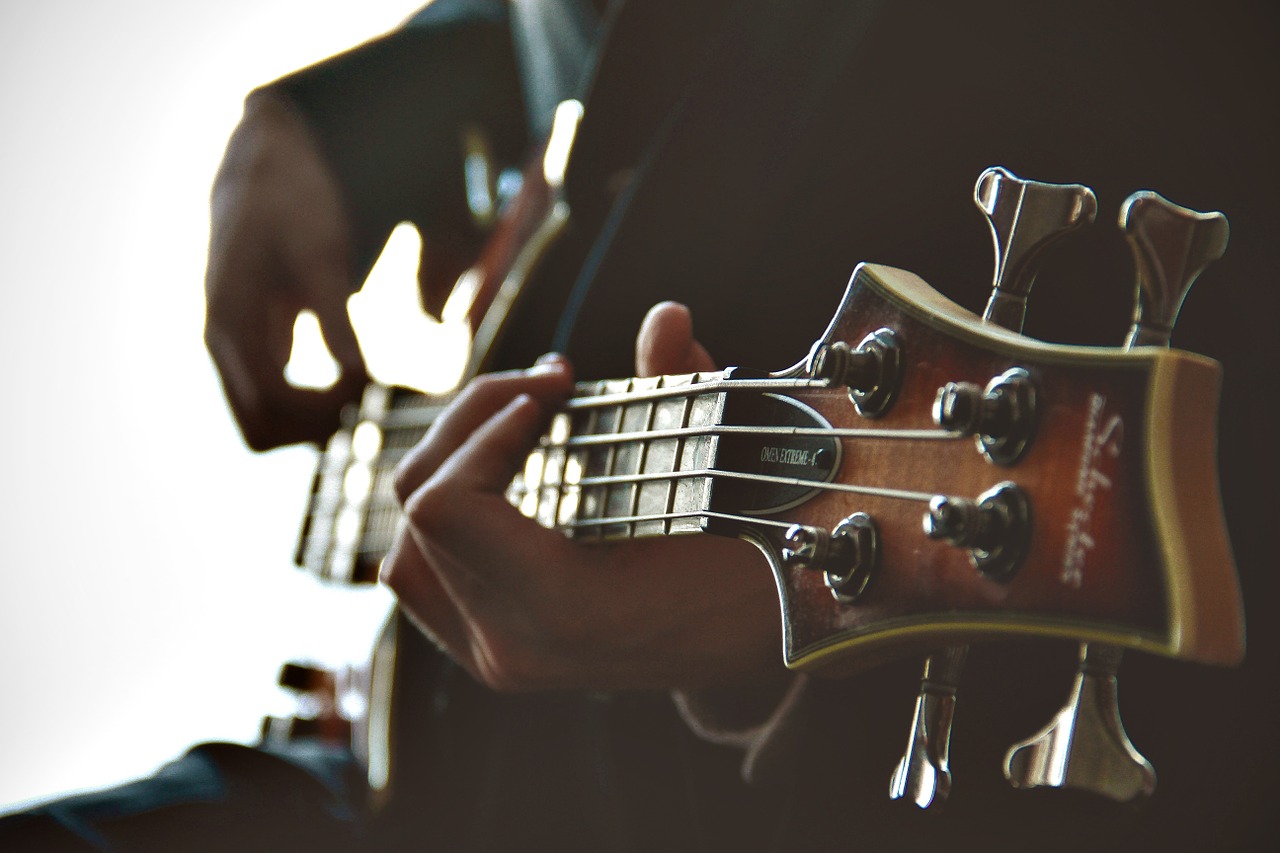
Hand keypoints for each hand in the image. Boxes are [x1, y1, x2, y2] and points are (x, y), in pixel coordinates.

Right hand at [205, 92, 367, 449]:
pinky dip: (313, 400)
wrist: (264, 165)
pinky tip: (354, 374)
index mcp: (231, 324)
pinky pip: (275, 397)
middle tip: (366, 389)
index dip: (323, 409)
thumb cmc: (293, 200)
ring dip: (314, 417)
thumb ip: (336, 317)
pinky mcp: (253, 342)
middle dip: (316, 423)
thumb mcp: (322, 252)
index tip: (368, 380)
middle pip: (260, 430)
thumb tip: (360, 378)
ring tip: (363, 381)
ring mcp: (233, 346)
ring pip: (265, 420)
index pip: (270, 409)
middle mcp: (223, 344)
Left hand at [381, 302, 788, 691]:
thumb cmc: (760, 556)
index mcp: (563, 611)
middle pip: (420, 512)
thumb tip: (665, 318)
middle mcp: (515, 646)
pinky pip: (425, 580)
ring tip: (519, 426)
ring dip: (451, 470)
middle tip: (548, 385)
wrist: (773, 638)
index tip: (554, 389)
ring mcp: (500, 659)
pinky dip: (445, 521)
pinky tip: (503, 476)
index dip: (485, 427)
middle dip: (474, 424)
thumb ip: (687, 392)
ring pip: (406, 551)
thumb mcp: (730, 474)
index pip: (445, 508)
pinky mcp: (495, 654)